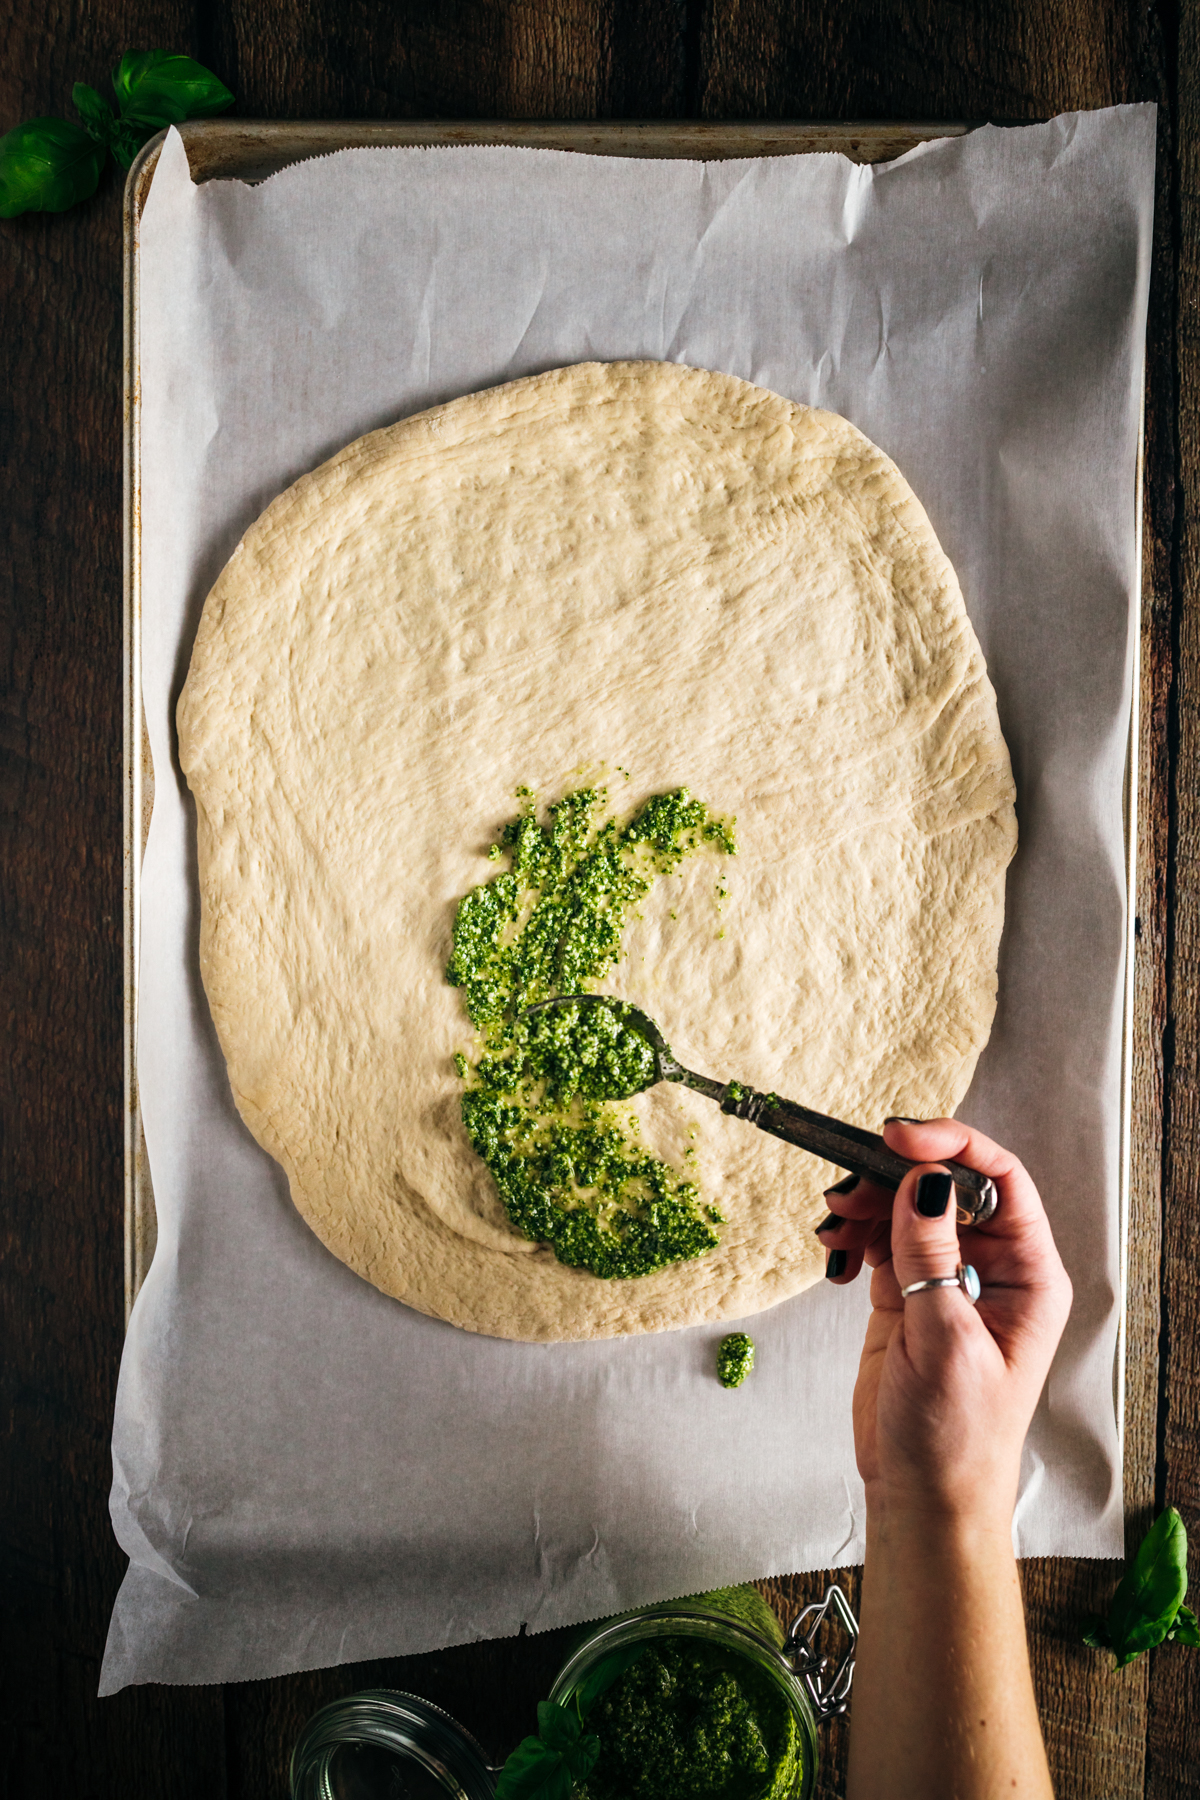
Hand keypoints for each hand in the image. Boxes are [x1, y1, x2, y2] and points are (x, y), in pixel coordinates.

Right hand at [817, 1120, 1071, 1527]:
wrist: (922, 1494)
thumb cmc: (955, 1435)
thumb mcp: (946, 1340)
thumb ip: (932, 1255)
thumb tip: (924, 1179)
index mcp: (1029, 1274)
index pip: (999, 1180)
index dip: (952, 1146)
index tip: (899, 1137)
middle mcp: (993, 1267)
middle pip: (945, 1184)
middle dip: (894, 1176)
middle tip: (847, 1186)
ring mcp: (947, 1277)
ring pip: (906, 1206)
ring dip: (866, 1202)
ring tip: (833, 1221)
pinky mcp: (906, 1293)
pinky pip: (880, 1238)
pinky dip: (854, 1233)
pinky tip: (835, 1249)